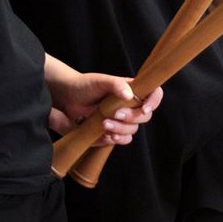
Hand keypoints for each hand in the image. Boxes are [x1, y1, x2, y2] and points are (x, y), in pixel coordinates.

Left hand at [46, 53, 162, 145]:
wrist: (68, 97)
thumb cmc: (85, 85)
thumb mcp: (101, 80)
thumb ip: (116, 84)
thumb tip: (129, 95)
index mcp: (132, 90)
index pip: (153, 94)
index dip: (154, 102)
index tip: (144, 109)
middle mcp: (130, 105)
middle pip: (144, 116)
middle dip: (131, 118)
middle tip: (115, 114)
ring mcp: (122, 119)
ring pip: (133, 130)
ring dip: (121, 130)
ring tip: (104, 124)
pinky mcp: (113, 131)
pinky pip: (123, 140)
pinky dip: (116, 139)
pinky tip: (105, 134)